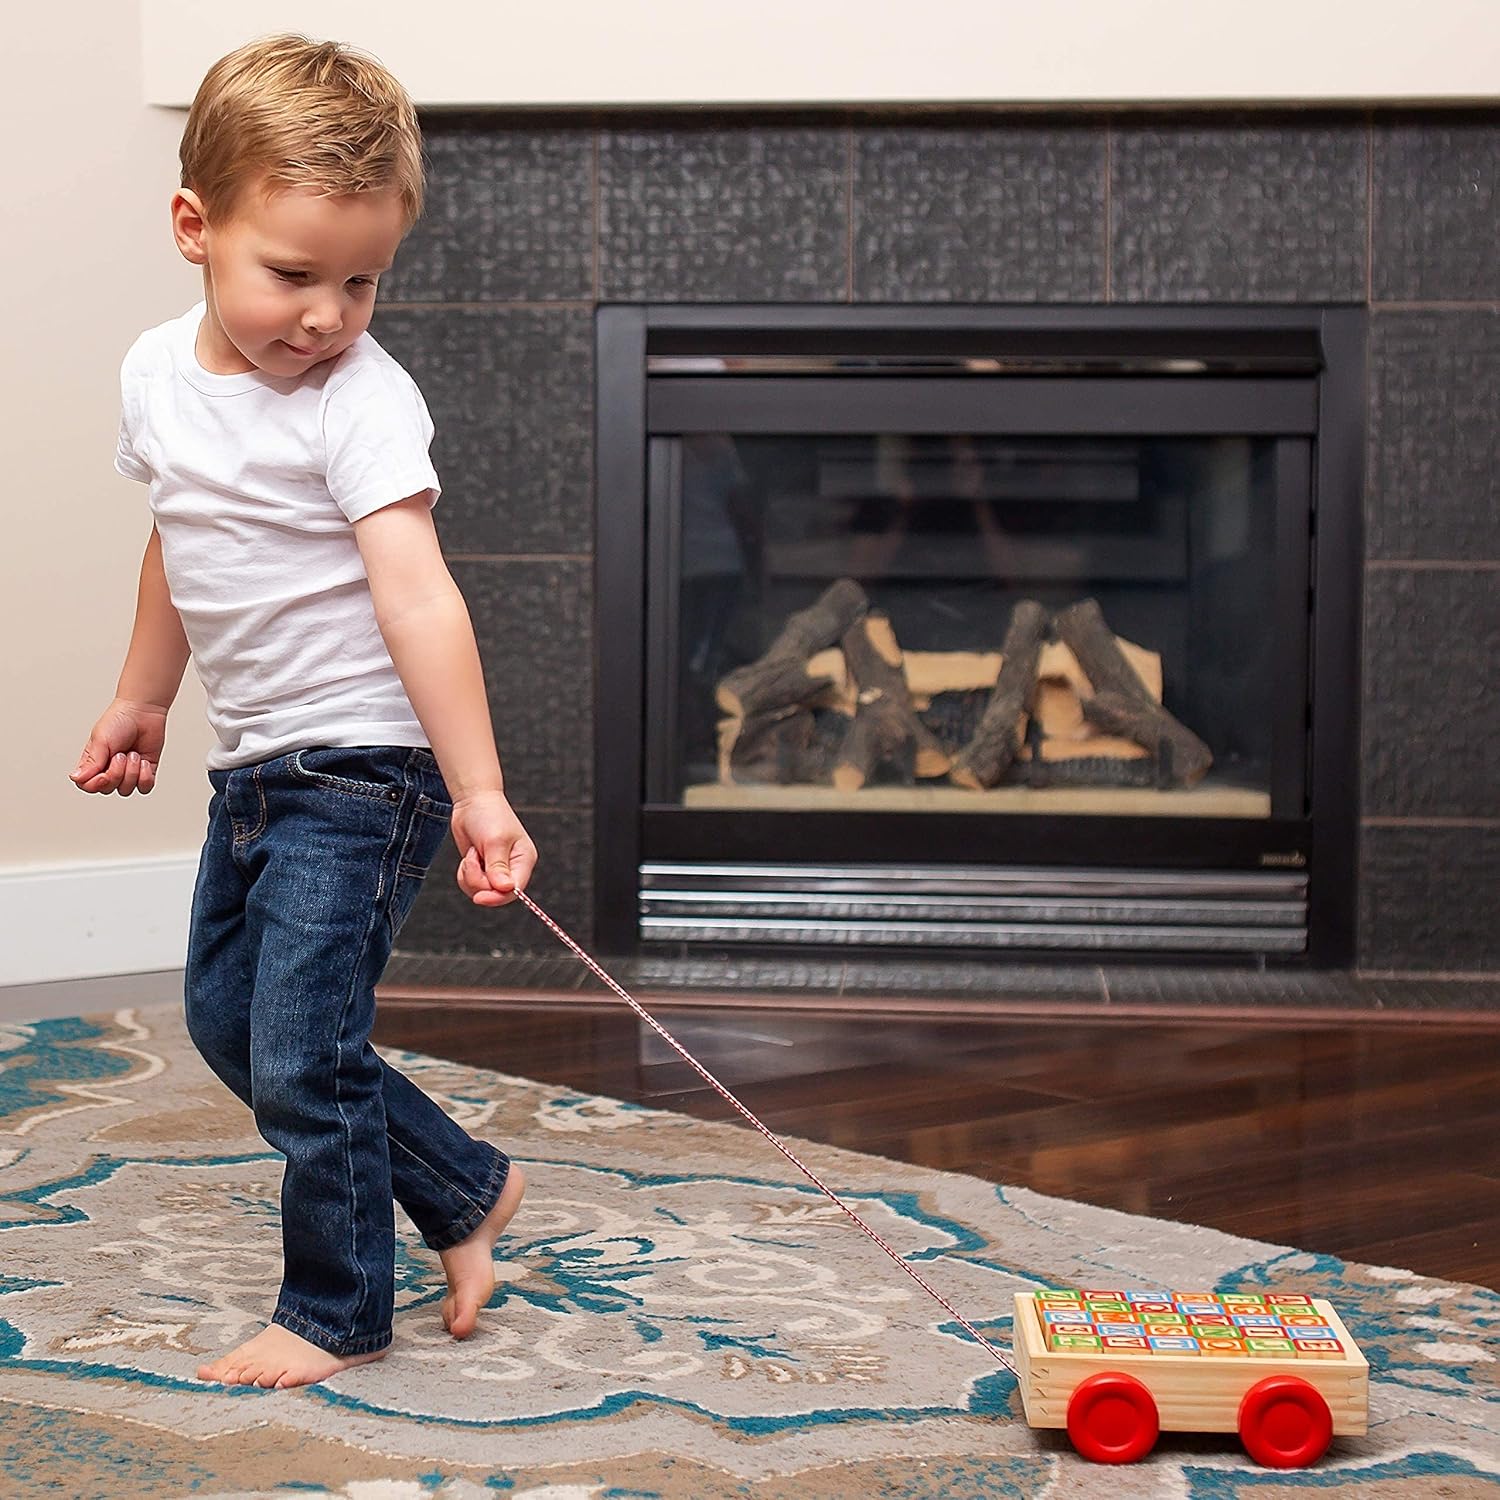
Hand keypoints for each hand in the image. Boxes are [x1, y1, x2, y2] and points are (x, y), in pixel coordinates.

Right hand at [70, 699, 168, 795]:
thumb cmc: (119, 722)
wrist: (143, 712)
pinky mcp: (146, 772)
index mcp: (93, 763)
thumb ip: (91, 762)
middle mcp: (109, 770)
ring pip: (126, 790)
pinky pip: (145, 788)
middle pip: (108, 789)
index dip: (95, 785)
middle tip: (120, 754)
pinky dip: (145, 777)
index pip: (88, 786)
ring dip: (131, 772)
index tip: (103, 775)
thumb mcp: (101, 741)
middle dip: (116, 773)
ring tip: (133, 754)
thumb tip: (76, 778)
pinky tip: (144, 761)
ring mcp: (128, 772)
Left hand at [451, 790, 536, 906]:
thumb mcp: (494, 841)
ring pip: (481, 890)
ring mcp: (496, 870)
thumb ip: (498, 867)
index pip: (515, 890)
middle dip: (478, 881)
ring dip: (470, 875)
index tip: (479, 897)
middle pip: (496, 893)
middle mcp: (512, 868)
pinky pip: (471, 884)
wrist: (472, 801)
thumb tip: (506, 889)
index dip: (497, 897)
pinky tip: (469, 857)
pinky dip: (465, 874)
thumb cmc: (489, 815)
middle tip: (473, 860)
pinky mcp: (482, 869)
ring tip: (473, 854)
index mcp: (523, 860)